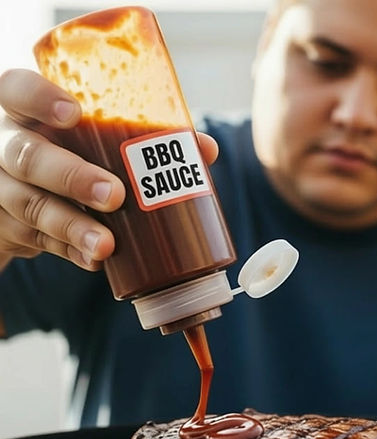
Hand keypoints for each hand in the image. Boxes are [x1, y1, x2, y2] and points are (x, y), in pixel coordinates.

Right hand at [0, 69, 217, 270]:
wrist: (22, 189)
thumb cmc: (71, 148)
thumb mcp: (94, 134)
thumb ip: (143, 135)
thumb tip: (204, 149)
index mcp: (23, 108)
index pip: (16, 89)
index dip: (39, 98)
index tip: (75, 113)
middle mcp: (4, 143)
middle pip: (25, 155)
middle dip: (71, 176)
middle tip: (114, 194)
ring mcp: (0, 185)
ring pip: (28, 203)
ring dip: (71, 226)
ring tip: (107, 244)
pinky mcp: (5, 224)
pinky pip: (34, 238)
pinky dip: (69, 249)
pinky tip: (95, 259)